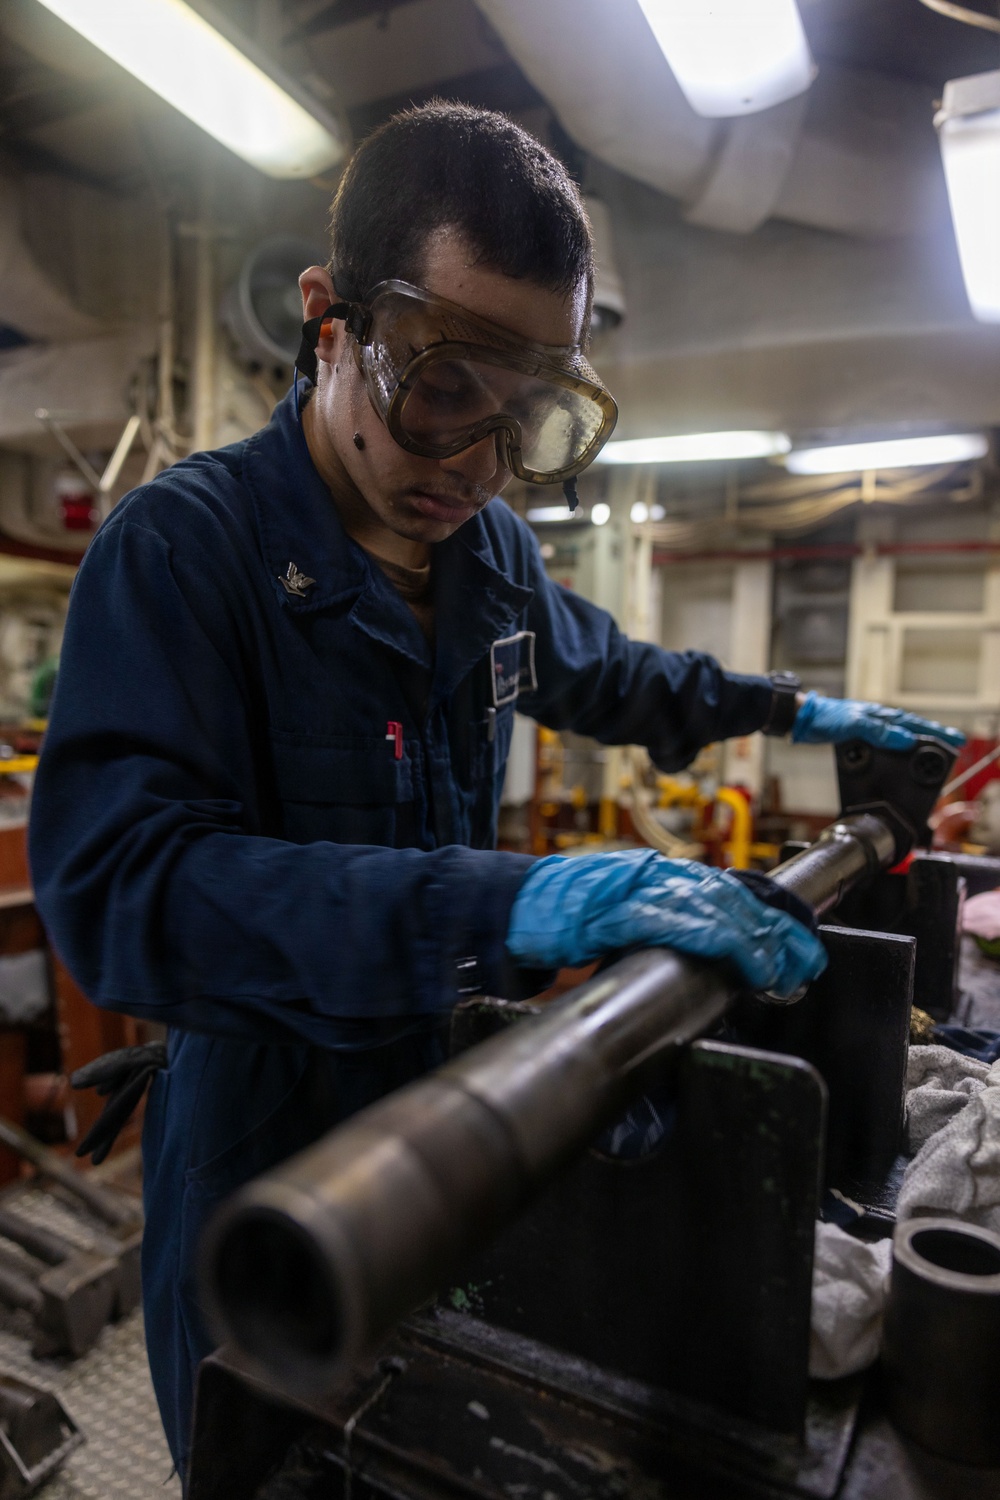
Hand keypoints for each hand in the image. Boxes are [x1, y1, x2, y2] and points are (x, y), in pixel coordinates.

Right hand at [505, 849, 826, 999]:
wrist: (515, 906)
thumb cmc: (565, 915)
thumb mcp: (625, 914)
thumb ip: (664, 924)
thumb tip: (707, 955)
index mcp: (661, 876)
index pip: (728, 893)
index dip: (768, 920)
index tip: (798, 946)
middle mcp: (658, 874)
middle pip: (733, 899)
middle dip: (774, 932)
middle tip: (806, 961)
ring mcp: (641, 889)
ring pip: (715, 908)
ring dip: (755, 940)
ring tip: (781, 968)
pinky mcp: (623, 909)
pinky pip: (680, 923)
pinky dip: (716, 941)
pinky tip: (739, 958)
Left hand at [791, 691, 964, 752]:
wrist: (803, 720)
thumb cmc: (826, 717)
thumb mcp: (855, 724)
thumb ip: (880, 732)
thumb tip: (906, 740)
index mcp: (881, 715)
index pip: (915, 725)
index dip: (936, 733)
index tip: (956, 740)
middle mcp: (879, 721)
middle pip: (912, 730)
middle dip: (933, 739)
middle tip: (953, 748)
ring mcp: (870, 730)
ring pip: (900, 738)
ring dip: (916, 746)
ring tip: (931, 757)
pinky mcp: (860, 740)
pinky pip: (884, 746)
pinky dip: (895, 754)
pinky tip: (899, 761)